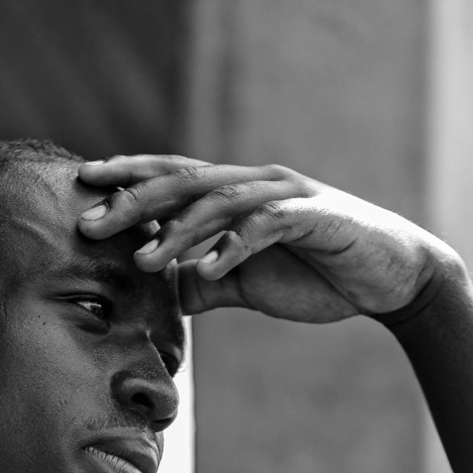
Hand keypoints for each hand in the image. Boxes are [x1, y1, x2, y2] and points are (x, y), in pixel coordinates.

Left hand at [77, 154, 454, 322]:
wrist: (390, 278)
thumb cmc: (319, 274)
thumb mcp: (248, 284)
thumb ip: (205, 283)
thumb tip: (160, 294)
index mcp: (236, 194)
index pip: (172, 178)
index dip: (128, 178)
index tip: (82, 188)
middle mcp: (255, 183)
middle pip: (183, 181)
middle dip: (134, 200)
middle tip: (91, 222)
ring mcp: (285, 195)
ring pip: (218, 201)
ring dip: (177, 230)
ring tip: (142, 258)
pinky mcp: (314, 216)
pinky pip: (266, 226)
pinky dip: (235, 245)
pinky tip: (210, 268)